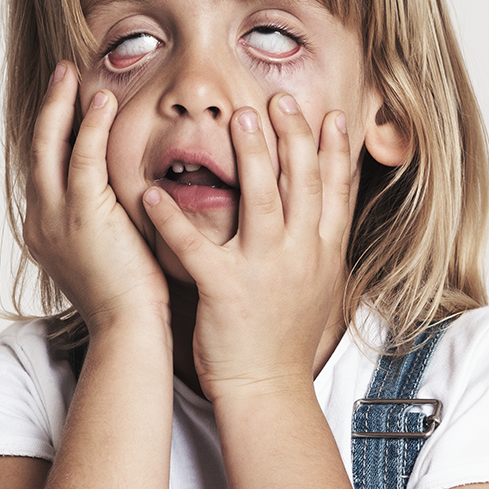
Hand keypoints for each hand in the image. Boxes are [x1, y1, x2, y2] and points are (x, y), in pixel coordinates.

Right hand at [25, 64, 169, 332]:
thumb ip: (109, 222)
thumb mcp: (111, 254)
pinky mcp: (81, 216)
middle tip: (63, 74)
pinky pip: (82, 157)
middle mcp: (40, 222)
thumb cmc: (131, 301)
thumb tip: (129, 199)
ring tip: (75, 73)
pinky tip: (104, 99)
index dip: (54, 134)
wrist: (129, 331)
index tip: (69, 104)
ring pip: (51, 147)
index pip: (45, 170)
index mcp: (45, 232)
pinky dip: (92, 125)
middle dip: (49, 109)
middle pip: (37, 151)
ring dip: (63, 105)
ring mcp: (55, 218)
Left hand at [142, 94, 352, 401]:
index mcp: (320, 254)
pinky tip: (153, 191)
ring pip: (261, 200)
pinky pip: (195, 245)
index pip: (335, 191)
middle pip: (301, 182)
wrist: (268, 390)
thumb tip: (320, 209)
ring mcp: (264, 270)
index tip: (331, 115)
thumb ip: (316, 245)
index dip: (333, 150)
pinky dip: (173, 217)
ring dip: (250, 155)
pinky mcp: (225, 290)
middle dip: (291, 135)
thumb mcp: (317, 288)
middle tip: (275, 98)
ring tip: (236, 118)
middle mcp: (298, 255)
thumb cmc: (284, 341)